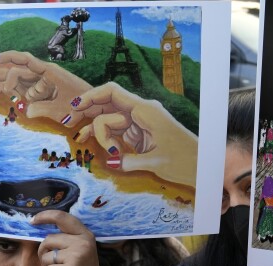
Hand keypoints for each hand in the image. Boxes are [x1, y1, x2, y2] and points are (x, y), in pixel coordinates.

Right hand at [0, 50, 91, 120]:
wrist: (93, 108)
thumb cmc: (80, 106)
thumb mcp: (63, 110)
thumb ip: (44, 109)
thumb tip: (27, 110)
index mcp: (49, 72)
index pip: (26, 59)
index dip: (10, 57)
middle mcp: (44, 75)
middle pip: (19, 70)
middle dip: (2, 73)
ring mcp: (43, 84)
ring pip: (21, 81)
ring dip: (7, 84)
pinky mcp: (43, 93)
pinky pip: (27, 91)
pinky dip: (17, 92)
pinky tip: (5, 93)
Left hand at [32, 210, 117, 265]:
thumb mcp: (81, 252)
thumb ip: (67, 239)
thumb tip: (41, 226)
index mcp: (86, 235)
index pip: (62, 217)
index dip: (45, 216)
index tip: (33, 220)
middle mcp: (83, 243)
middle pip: (48, 240)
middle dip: (45, 253)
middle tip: (55, 264)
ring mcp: (78, 257)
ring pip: (46, 256)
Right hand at [68, 82, 197, 186]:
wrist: (202, 166)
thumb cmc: (185, 161)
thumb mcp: (156, 162)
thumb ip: (130, 161)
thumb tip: (110, 163)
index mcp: (146, 111)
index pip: (113, 92)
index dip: (92, 96)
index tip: (76, 106)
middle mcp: (141, 112)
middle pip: (108, 105)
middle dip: (89, 113)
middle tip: (70, 123)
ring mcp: (140, 123)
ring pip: (110, 121)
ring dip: (98, 131)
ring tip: (85, 142)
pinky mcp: (140, 134)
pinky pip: (118, 131)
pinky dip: (107, 138)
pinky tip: (96, 145)